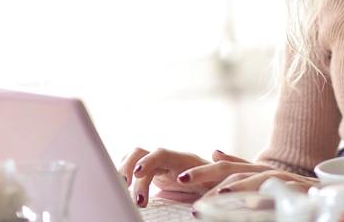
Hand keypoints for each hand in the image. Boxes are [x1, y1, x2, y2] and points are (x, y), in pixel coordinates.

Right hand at [118, 147, 236, 207]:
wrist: (222, 182)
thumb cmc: (221, 183)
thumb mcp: (215, 183)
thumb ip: (205, 179)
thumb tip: (192, 177)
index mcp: (184, 159)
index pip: (161, 153)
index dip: (148, 162)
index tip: (138, 176)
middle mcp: (169, 159)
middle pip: (140, 152)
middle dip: (128, 168)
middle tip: (124, 188)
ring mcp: (160, 165)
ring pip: (134, 159)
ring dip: (124, 172)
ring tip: (121, 191)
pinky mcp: (155, 174)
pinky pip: (135, 169)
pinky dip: (125, 176)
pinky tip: (122, 189)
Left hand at [190, 153, 317, 201]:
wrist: (328, 192)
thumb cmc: (290, 186)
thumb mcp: (261, 175)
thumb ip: (238, 165)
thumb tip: (213, 152)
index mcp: (255, 171)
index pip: (225, 168)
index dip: (202, 171)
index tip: (179, 178)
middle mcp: (267, 173)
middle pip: (235, 172)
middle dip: (209, 176)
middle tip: (185, 182)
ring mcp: (283, 183)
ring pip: (256, 182)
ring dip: (235, 188)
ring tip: (215, 195)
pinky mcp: (298, 194)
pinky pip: (279, 196)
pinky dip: (263, 199)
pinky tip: (249, 205)